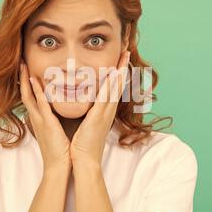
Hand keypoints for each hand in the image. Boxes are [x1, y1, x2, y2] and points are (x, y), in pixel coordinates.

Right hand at [19, 61, 71, 174]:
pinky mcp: (46, 124)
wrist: (59, 168)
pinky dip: (36, 92)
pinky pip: (40, 104)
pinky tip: (34, 80)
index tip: (27, 70)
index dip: (28, 84)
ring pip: (29, 96)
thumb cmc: (60, 151)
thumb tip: (61, 113)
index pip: (31, 98)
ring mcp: (39, 120)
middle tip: (20, 62)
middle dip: (22, 78)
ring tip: (23, 65)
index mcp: (40, 120)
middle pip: (26, 93)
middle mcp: (36, 118)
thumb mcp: (56, 132)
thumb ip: (56, 121)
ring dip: (26, 80)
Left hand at [70, 50, 130, 166]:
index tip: (120, 59)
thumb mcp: (86, 124)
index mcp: (104, 111)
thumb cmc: (83, 145)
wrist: (85, 162)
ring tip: (125, 55)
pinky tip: (114, 72)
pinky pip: (106, 96)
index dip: (117, 73)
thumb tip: (84, 104)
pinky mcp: (99, 117)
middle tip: (127, 50)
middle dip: (123, 67)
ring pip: (116, 87)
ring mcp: (106, 113)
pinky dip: (111, 84)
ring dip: (121, 70)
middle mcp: (108, 110)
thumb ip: (87, 113)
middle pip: (119, 84)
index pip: (113, 88)